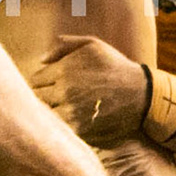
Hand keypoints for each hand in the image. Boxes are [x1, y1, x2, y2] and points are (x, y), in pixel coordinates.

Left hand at [28, 34, 148, 145]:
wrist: (141, 94)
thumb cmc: (115, 66)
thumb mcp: (92, 45)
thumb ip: (64, 46)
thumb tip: (41, 60)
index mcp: (63, 70)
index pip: (34, 80)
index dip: (42, 83)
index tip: (51, 85)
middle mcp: (64, 91)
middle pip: (37, 98)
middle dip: (44, 97)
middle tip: (55, 98)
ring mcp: (71, 112)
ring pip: (46, 115)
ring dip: (51, 112)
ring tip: (64, 109)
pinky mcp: (79, 129)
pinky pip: (60, 128)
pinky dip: (62, 125)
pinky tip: (73, 119)